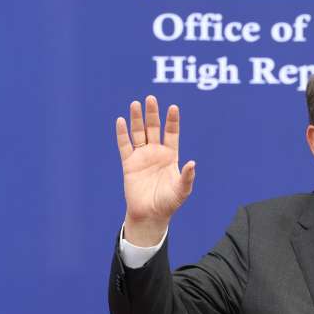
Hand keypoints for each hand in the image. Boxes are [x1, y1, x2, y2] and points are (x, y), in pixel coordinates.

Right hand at [116, 96, 195, 245]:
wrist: (150, 215)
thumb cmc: (168, 203)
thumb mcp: (182, 190)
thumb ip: (187, 177)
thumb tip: (193, 163)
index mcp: (170, 156)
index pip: (172, 133)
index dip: (172, 121)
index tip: (173, 107)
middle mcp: (156, 153)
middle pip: (154, 128)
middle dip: (152, 114)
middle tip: (150, 98)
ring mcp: (142, 156)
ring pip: (138, 133)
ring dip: (137, 119)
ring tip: (135, 104)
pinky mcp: (129, 163)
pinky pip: (124, 145)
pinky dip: (122, 133)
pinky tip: (120, 120)